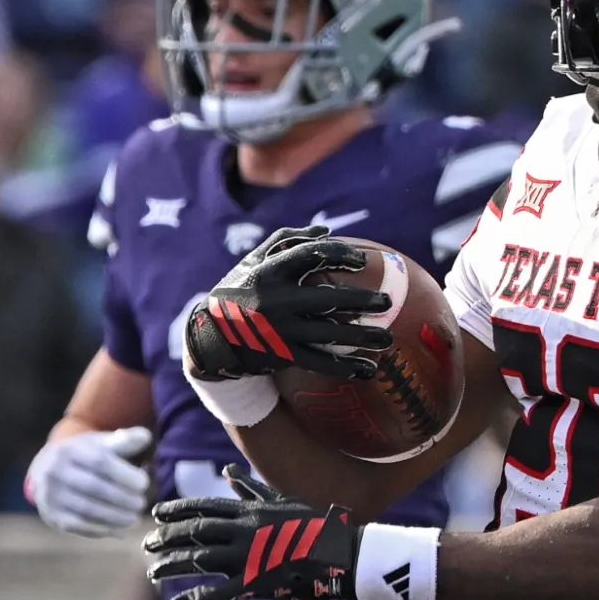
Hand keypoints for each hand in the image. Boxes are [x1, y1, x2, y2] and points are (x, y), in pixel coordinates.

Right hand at [26, 427, 152, 536]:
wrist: (46, 470)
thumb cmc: (83, 456)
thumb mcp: (100, 443)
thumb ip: (124, 440)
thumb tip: (145, 436)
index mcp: (70, 450)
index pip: (100, 462)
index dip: (124, 475)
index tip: (144, 484)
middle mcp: (55, 472)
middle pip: (93, 487)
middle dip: (122, 498)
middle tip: (141, 504)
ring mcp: (50, 495)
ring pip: (86, 509)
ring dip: (114, 517)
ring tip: (134, 518)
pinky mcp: (51, 515)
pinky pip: (78, 525)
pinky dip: (102, 529)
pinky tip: (120, 530)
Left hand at [143, 464, 356, 599]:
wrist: (341, 551)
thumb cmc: (314, 524)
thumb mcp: (280, 500)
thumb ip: (251, 488)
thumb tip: (227, 470)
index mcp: (250, 510)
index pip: (204, 506)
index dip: (178, 509)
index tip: (157, 513)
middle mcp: (244, 530)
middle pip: (196, 531)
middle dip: (168, 537)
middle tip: (148, 544)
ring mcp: (248, 557)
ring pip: (200, 559)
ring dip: (174, 565)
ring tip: (154, 573)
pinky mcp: (255, 582)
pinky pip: (218, 593)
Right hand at [185, 225, 394, 381]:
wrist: (211, 338)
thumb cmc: (239, 290)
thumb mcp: (252, 260)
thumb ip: (286, 240)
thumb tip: (324, 230)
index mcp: (269, 271)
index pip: (311, 255)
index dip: (340, 254)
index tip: (361, 262)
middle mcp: (275, 299)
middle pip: (329, 298)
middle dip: (362, 300)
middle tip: (387, 302)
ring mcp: (280, 329)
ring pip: (329, 334)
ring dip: (362, 337)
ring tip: (387, 338)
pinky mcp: (283, 355)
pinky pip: (320, 362)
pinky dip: (346, 367)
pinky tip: (368, 369)